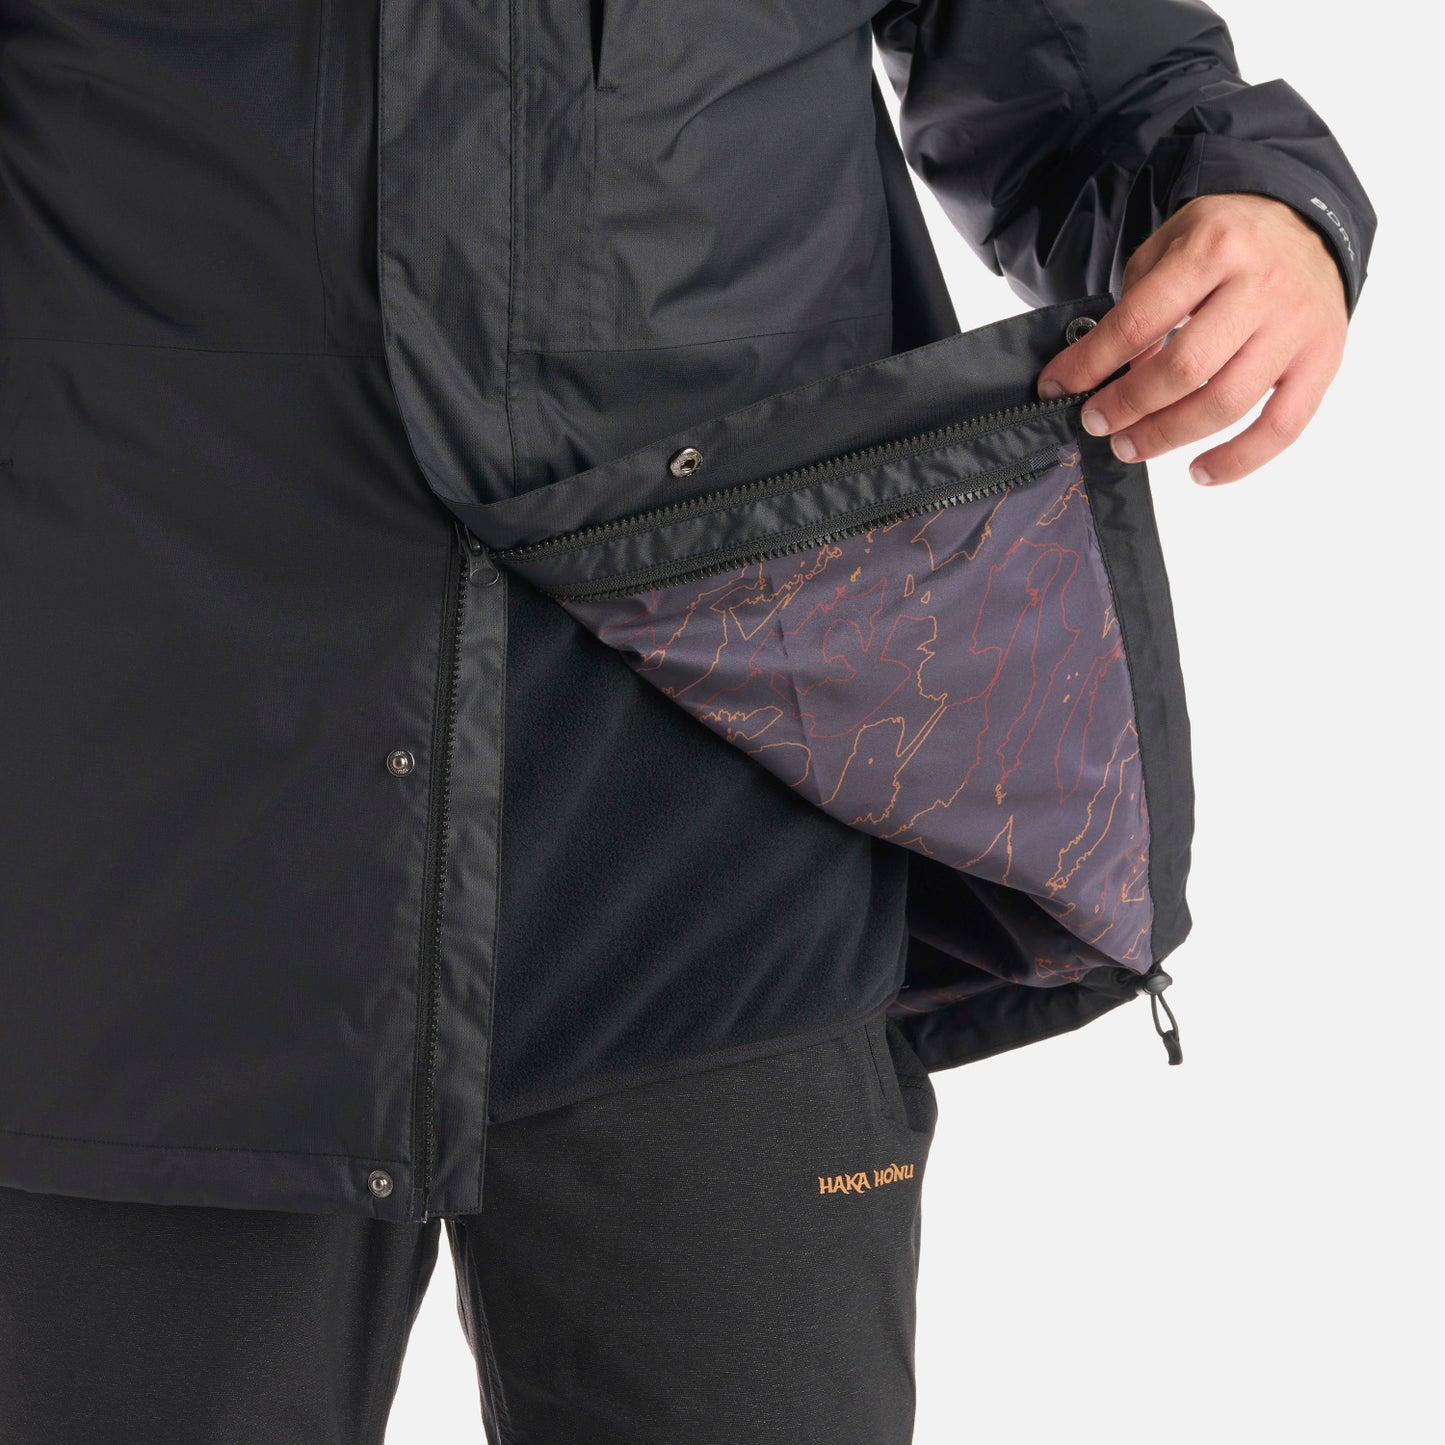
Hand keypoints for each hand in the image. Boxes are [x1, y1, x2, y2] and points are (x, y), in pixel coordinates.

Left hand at [1034, 192, 1348, 485]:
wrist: (1305, 221)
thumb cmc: (1226, 242)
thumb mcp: (1169, 246)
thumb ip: (1137, 305)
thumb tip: (1111, 376)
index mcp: (1213, 250)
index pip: (1137, 322)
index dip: (1089, 364)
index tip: (1056, 387)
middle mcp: (1260, 286)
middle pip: (1184, 370)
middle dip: (1128, 406)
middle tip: (1097, 424)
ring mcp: (1295, 326)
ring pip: (1226, 403)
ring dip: (1168, 437)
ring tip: (1131, 446)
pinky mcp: (1322, 359)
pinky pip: (1283, 426)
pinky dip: (1239, 459)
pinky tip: (1200, 472)